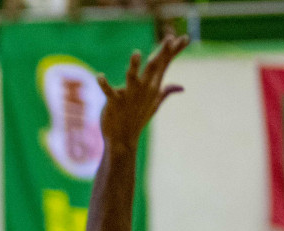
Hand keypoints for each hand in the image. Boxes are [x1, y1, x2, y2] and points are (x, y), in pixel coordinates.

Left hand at [96, 32, 188, 152]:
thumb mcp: (154, 104)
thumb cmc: (137, 119)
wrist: (123, 139)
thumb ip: (166, 92)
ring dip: (134, 66)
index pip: (165, 65)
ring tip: (136, 54)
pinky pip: (109, 93)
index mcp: (153, 87)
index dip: (173, 51)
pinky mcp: (115, 103)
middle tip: (170, 39)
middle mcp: (144, 89)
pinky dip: (104, 85)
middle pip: (154, 67)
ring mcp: (130, 96)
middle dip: (162, 52)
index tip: (184, 37)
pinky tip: (99, 76)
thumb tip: (181, 86)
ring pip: (133, 78)